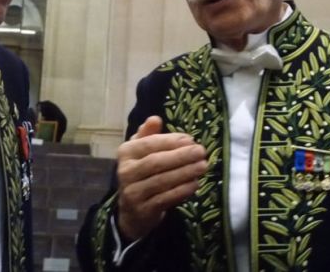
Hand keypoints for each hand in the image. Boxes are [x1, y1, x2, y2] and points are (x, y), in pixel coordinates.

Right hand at [116, 116, 207, 240]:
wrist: (132, 211)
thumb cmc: (142, 173)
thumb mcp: (141, 152)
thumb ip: (148, 134)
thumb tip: (155, 118)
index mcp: (126, 152)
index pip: (149, 144)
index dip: (170, 141)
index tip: (190, 139)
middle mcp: (125, 172)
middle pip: (156, 162)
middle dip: (181, 156)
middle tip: (201, 151)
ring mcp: (133, 193)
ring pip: (162, 181)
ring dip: (185, 173)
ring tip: (203, 166)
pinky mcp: (143, 210)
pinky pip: (165, 198)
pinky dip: (182, 191)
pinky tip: (195, 184)